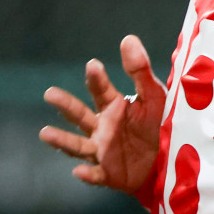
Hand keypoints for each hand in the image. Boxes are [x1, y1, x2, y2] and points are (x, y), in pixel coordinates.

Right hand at [40, 35, 165, 192]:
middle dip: (65, 104)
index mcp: (112, 107)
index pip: (100, 90)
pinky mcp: (108, 174)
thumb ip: (141, 71)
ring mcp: (101, 150)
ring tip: (45, 133)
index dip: (96, 78)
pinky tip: (79, 172)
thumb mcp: (154, 97)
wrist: (168, 161)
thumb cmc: (158, 124)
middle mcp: (101, 127)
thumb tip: (128, 38)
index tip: (93, 65)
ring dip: (61, 140)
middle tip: (50, 93)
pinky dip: (86, 174)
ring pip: (77, 145)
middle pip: (79, 115)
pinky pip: (95, 175)